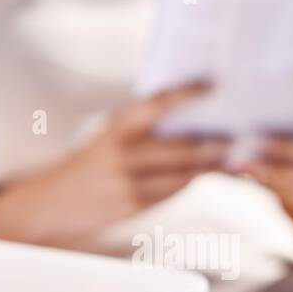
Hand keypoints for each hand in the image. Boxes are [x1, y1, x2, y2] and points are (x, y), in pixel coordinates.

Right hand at [68, 79, 229, 222]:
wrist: (52, 202)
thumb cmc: (90, 162)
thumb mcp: (107, 136)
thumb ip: (140, 126)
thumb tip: (187, 111)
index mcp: (115, 128)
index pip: (156, 104)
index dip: (187, 93)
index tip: (214, 85)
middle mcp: (121, 154)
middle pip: (181, 146)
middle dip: (214, 142)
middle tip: (240, 133)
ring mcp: (128, 183)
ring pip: (183, 173)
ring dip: (212, 165)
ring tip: (235, 155)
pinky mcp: (134, 206)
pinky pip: (173, 192)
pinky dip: (193, 182)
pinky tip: (209, 175)